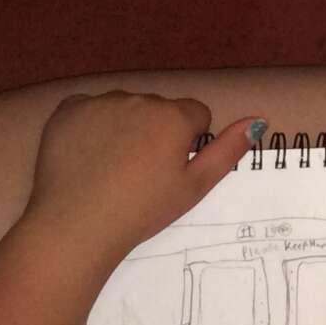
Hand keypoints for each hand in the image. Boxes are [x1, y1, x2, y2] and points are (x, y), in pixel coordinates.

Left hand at [22, 93, 253, 264]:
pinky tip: (86, 154)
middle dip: (155, 130)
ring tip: (111, 166)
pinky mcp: (67, 110)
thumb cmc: (142, 210)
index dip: (188, 141)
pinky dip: (90, 125)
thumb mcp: (195, 187)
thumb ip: (228, 150)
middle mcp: (140, 99)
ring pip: (124, 107)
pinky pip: (88, 107)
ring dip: (124, 126)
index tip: (170, 168)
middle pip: (158, 109)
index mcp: (174, 116)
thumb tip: (258, 120)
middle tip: (140, 172)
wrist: (76, 225)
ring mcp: (100, 102)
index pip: (195, 114)